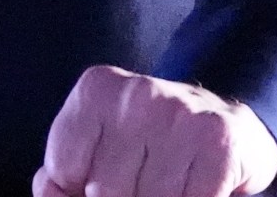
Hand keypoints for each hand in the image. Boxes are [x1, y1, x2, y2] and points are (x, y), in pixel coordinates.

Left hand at [33, 65, 276, 196]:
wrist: (228, 126)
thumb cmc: (151, 145)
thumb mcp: (99, 148)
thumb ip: (62, 176)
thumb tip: (48, 190)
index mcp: (97, 90)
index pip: (62, 170)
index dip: (81, 190)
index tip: (104, 179)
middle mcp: (138, 92)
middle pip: (104, 191)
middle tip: (144, 182)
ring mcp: (180, 114)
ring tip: (170, 185)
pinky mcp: (219, 141)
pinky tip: (194, 187)